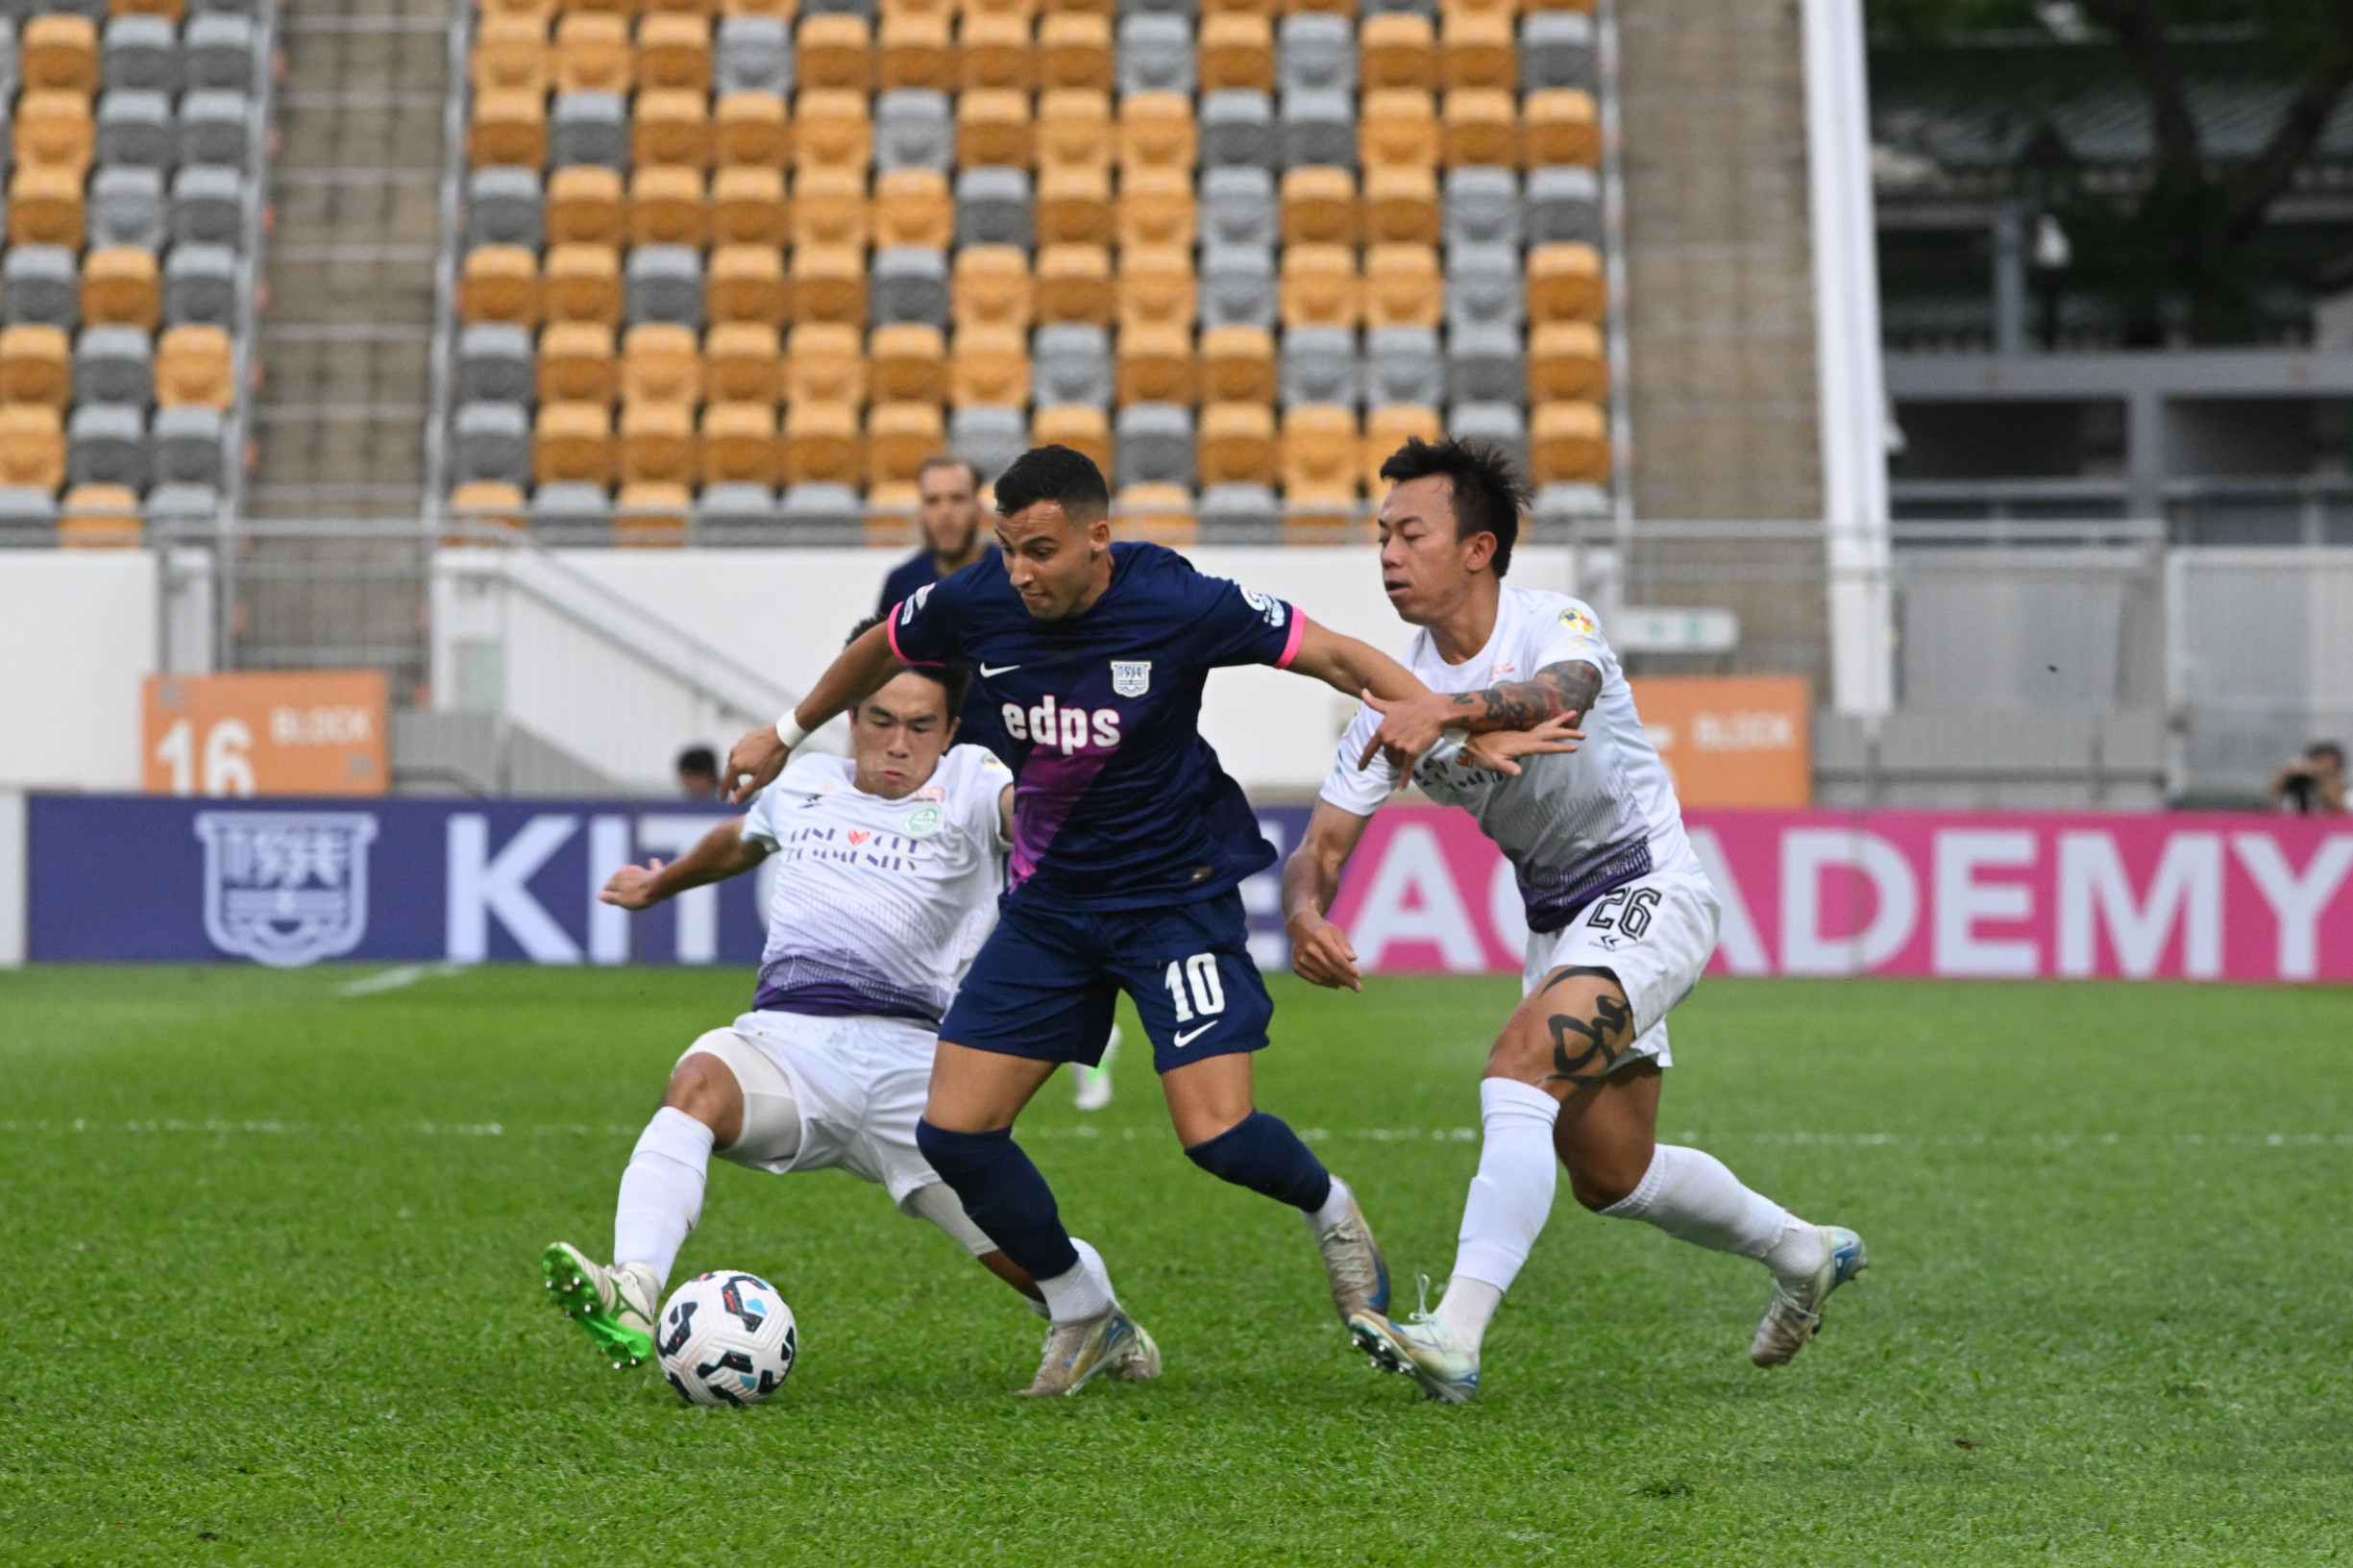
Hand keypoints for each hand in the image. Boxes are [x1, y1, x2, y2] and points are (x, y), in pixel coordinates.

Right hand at [599, 859, 668, 909]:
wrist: (659, 887)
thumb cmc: (639, 895)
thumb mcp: (622, 900)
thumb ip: (610, 897)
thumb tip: (599, 895)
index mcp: (618, 879)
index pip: (608, 887)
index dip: (606, 894)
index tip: (606, 898)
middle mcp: (627, 872)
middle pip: (618, 878)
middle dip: (615, 883)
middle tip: (613, 889)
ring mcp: (640, 871)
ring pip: (631, 871)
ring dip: (627, 874)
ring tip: (625, 875)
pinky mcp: (654, 872)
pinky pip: (652, 867)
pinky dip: (652, 864)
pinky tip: (653, 860)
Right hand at [727, 724, 789, 803]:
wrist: (782, 736)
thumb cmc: (773, 760)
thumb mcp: (760, 780)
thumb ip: (745, 791)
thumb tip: (733, 801)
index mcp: (736, 765)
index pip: (726, 782)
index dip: (724, 792)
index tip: (723, 799)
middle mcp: (734, 753)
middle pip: (730, 770)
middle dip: (733, 782)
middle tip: (737, 790)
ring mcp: (740, 744)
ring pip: (735, 759)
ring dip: (738, 768)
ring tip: (745, 774)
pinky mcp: (747, 737)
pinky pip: (743, 750)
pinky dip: (745, 757)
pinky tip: (753, 758)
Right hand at [1286, 909, 1361, 991]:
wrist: (1300, 928)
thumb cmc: (1323, 930)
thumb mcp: (1335, 932)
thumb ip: (1344, 945)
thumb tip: (1353, 959)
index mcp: (1320, 937)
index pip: (1337, 958)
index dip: (1349, 969)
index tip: (1360, 976)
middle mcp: (1308, 948)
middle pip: (1331, 969)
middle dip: (1346, 979)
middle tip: (1358, 987)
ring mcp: (1300, 958)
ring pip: (1323, 976)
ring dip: (1338, 982)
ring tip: (1349, 984)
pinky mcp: (1296, 966)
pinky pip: (1314, 979)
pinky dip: (1327, 983)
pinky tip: (1337, 984)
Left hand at [1355, 690, 1451, 771]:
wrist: (1435, 711)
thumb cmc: (1414, 707)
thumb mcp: (1391, 706)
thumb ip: (1375, 702)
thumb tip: (1363, 691)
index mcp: (1382, 730)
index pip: (1370, 749)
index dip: (1364, 760)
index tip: (1360, 768)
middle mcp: (1389, 739)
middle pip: (1387, 757)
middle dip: (1394, 756)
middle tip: (1405, 747)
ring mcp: (1400, 747)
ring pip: (1397, 762)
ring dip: (1401, 762)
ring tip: (1411, 752)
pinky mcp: (1412, 752)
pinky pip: (1406, 769)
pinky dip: (1404, 779)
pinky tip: (1402, 787)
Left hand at [1459, 713, 1583, 775]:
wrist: (1471, 737)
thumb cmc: (1482, 753)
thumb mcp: (1492, 763)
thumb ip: (1506, 766)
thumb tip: (1518, 772)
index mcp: (1522, 744)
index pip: (1545, 746)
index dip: (1560, 747)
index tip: (1574, 748)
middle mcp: (1525, 736)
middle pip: (1550, 733)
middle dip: (1567, 733)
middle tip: (1584, 734)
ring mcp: (1523, 733)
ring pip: (1546, 726)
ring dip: (1560, 721)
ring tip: (1574, 713)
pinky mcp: (1519, 732)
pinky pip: (1539, 726)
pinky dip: (1550, 723)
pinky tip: (1554, 723)